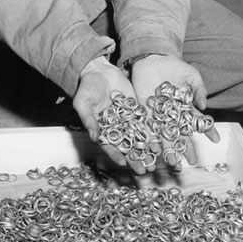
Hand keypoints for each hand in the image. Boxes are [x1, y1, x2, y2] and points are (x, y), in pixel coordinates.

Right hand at [73, 56, 147, 173]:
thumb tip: (93, 137)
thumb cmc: (87, 88)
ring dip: (146, 151)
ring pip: (138, 139)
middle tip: (145, 170)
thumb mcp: (83, 103)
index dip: (116, 155)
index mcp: (101, 130)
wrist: (99, 71)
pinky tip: (159, 143)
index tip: (123, 163)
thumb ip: (88, 120)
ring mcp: (127, 121)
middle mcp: (116, 129)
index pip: (109, 146)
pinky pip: (145, 125)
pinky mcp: (137, 111)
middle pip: (127, 147)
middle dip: (136, 159)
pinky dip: (152, 135)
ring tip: (155, 162)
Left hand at [131, 55, 219, 167]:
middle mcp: (174, 116)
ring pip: (166, 137)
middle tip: (192, 162)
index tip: (216, 140)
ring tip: (173, 163)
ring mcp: (160, 116)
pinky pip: (149, 130)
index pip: (199, 122)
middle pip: (182, 135)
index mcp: (186, 108)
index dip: (208, 130)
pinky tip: (154, 151)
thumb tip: (204, 107)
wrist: (152, 59)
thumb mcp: (191, 75)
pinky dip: (151, 140)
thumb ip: (198, 89)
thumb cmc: (174, 66)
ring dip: (169, 150)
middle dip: (187, 149)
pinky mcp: (146, 114)